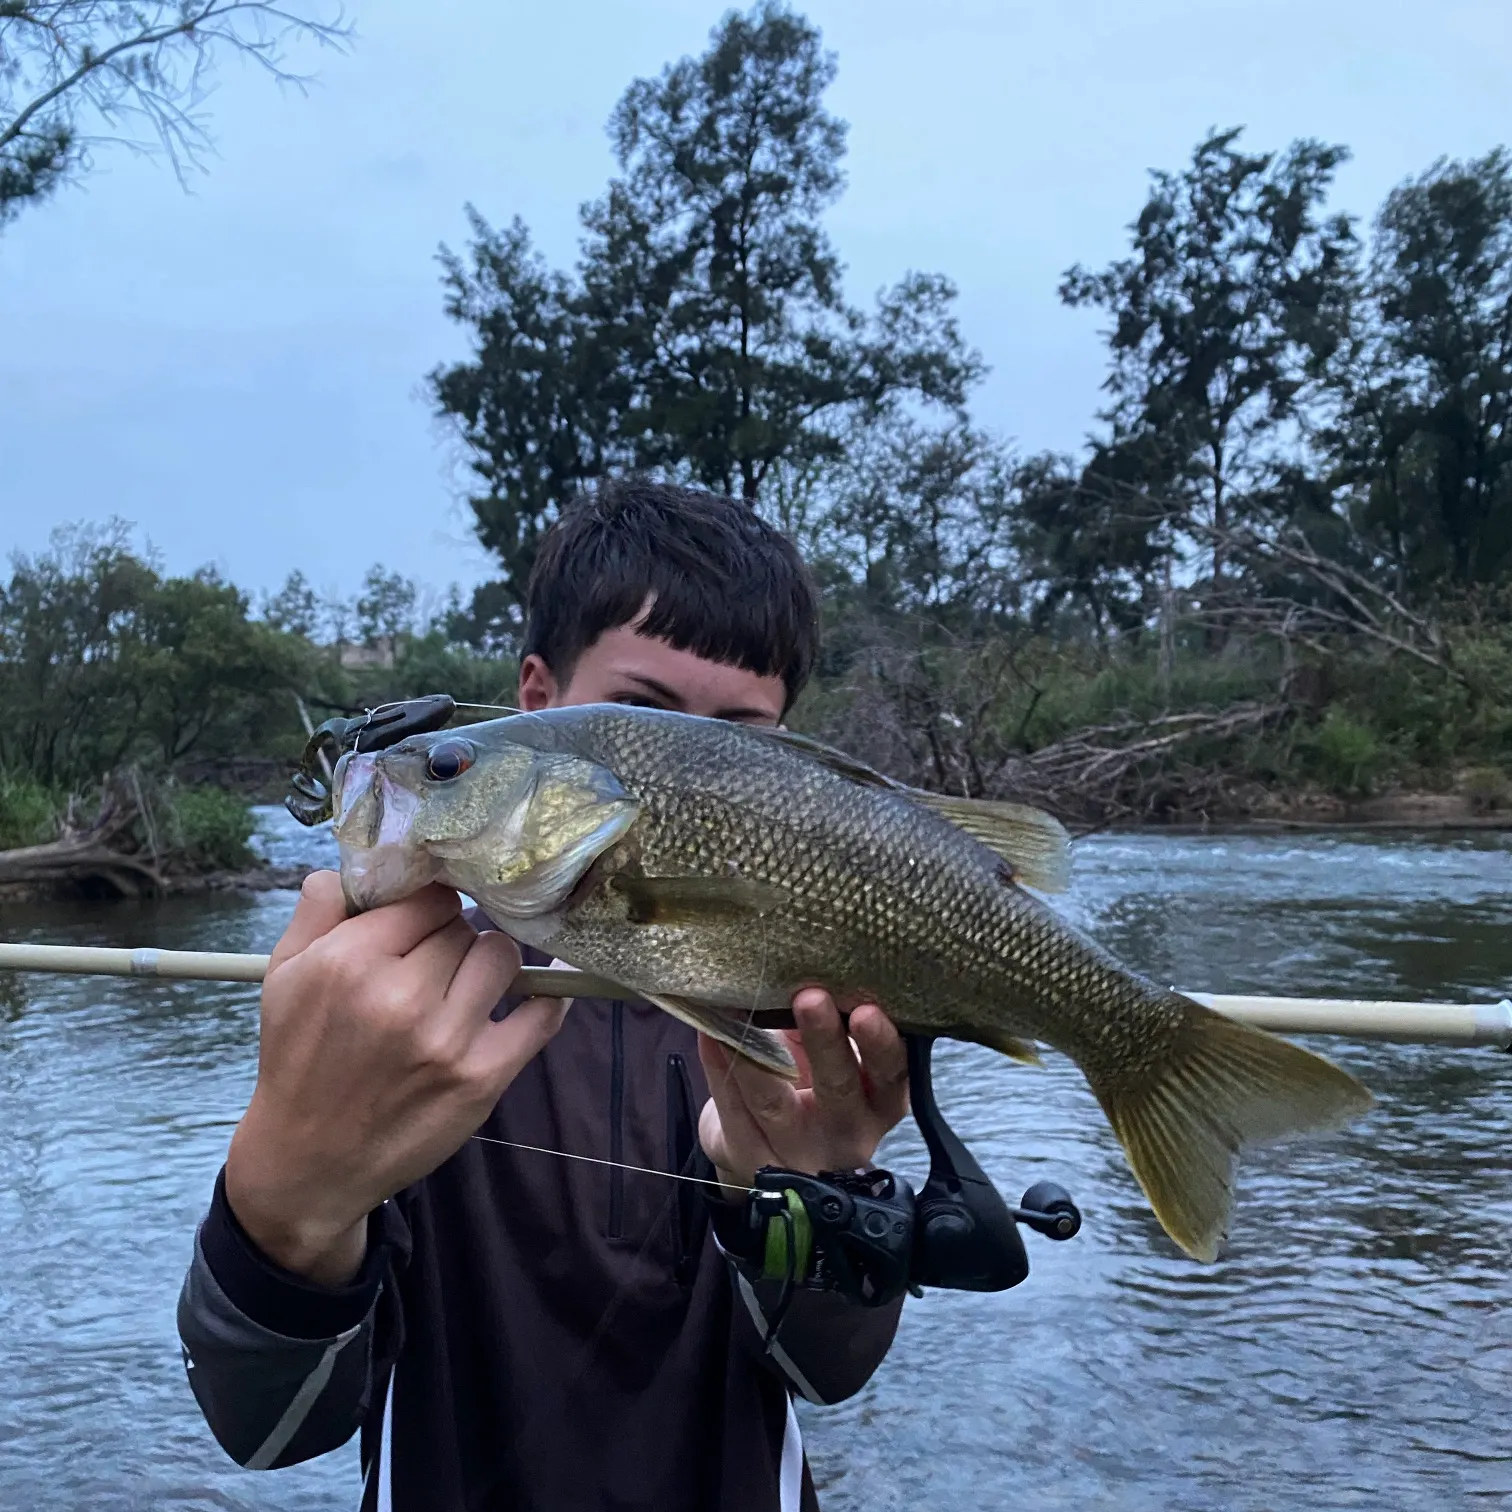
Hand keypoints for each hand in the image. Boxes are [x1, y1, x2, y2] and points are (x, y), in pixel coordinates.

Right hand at [224, 871, 567, 1285]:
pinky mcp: (483, 1078)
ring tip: (467, 983)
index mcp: (350, 962)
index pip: (428, 897)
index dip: (429, 907)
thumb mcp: (282, 978)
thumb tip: (357, 864)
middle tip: (437, 962)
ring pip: (502, 957)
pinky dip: (551, 995)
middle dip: (453, 937)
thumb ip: (318, 911)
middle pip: (465, 927)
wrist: (308, 1161)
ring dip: (489, 964)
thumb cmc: (298, 1060)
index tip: (426, 921)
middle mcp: (401, 997)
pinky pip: (542, 1016)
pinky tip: (550, 984)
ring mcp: (447, 1040)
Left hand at [696, 989, 909, 1193]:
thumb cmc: (818, 1078)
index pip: (890, 1075)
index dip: (881, 1045)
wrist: (770, 1143)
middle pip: (838, 1089)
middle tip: (811, 998)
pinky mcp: (749, 1156)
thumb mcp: (841, 1056)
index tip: (867, 1011)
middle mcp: (846, 1132)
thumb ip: (838, 1020)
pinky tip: (710, 1031)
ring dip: (757, 1055)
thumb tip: (818, 964)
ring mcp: (797, 1152)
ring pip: (773, 1103)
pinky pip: (731, 1109)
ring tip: (741, 1011)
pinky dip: (718, 1065)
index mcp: (880, 1102)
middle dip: (824, 1041)